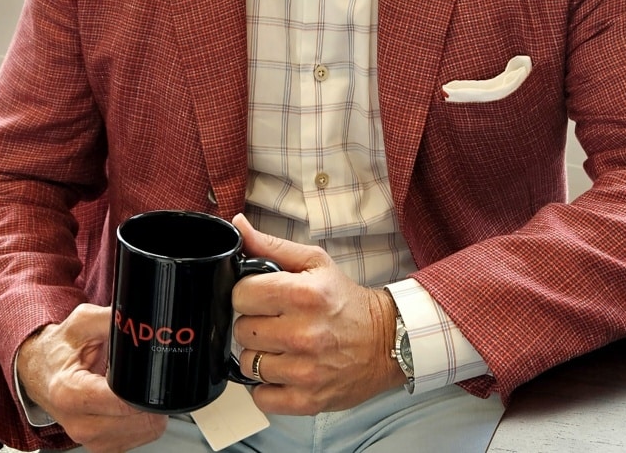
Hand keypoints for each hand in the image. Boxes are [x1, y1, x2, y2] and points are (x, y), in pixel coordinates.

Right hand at [16, 303, 166, 452]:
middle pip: (137, 418)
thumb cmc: (60, 349)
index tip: (148, 371)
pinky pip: (141, 436)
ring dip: (146, 408)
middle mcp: (77, 423)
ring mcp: (89, 439)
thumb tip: (141, 316)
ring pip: (145, 430)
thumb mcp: (84, 322)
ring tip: (129, 387)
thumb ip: (114, 319)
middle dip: (148, 394)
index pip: (120, 402)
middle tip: (139, 374)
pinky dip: (142, 419)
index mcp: (68, 393)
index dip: (141, 386)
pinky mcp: (101, 447)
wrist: (41, 371)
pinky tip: (127, 402)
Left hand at [230, 213, 403, 414]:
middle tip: (275, 321)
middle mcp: (304, 334)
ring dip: (260, 356)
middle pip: (242, 331)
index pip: (241, 295)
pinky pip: (261, 397)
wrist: (386, 340)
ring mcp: (305, 371)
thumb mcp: (315, 263)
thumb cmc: (346, 301)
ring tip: (281, 347)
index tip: (261, 297)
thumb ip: (271, 246)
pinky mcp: (307, 400)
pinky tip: (284, 370)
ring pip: (247, 365)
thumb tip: (238, 226)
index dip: (247, 294)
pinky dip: (267, 386)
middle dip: (254, 324)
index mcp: (304, 294)